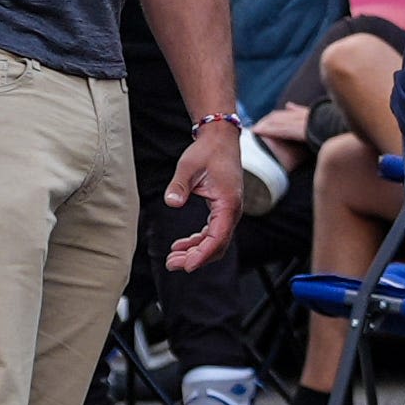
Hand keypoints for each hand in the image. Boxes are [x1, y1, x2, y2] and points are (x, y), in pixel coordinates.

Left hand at [160, 127, 249, 269]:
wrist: (220, 138)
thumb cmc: (207, 151)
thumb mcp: (188, 166)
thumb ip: (179, 186)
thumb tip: (171, 203)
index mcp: (228, 202)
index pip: (218, 237)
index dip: (203, 254)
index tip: (187, 266)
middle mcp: (232, 210)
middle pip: (217, 245)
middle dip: (196, 258)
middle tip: (172, 264)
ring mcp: (229, 211)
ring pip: (215, 241)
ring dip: (196, 251)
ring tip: (173, 258)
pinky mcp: (222, 209)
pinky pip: (213, 232)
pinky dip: (198, 241)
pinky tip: (181, 245)